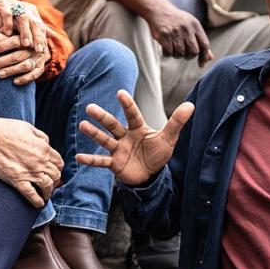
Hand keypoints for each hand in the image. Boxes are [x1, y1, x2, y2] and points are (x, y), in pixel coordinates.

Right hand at [0, 0, 46, 53]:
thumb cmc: (12, 16)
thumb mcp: (25, 21)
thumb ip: (38, 28)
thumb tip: (53, 36)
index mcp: (32, 12)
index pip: (39, 26)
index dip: (41, 38)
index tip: (42, 50)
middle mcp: (25, 8)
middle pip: (34, 22)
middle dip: (36, 36)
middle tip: (37, 49)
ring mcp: (14, 5)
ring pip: (22, 18)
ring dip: (24, 31)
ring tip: (25, 44)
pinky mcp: (3, 5)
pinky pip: (7, 14)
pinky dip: (8, 24)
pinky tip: (7, 34)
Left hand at [0, 35, 51, 85]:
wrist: (36, 44)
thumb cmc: (18, 37)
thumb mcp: (13, 30)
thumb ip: (7, 31)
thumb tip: (1, 30)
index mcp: (27, 37)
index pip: (16, 41)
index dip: (4, 45)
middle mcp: (34, 48)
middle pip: (19, 55)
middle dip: (3, 61)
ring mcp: (38, 58)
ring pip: (26, 66)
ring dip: (12, 70)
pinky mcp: (41, 67)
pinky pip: (34, 75)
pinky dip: (25, 79)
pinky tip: (14, 81)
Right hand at [0, 107, 62, 207]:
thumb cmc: (5, 130)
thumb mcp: (28, 127)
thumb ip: (41, 136)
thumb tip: (47, 144)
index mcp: (43, 148)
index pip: (58, 162)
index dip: (58, 167)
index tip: (55, 170)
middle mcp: (39, 162)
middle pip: (55, 175)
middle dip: (56, 180)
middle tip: (53, 183)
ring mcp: (29, 172)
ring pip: (47, 186)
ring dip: (49, 192)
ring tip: (47, 194)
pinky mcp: (17, 181)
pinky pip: (31, 194)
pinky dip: (37, 201)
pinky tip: (39, 204)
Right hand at [76, 90, 193, 185]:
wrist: (150, 175)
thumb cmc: (157, 153)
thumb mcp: (169, 139)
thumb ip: (177, 122)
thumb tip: (191, 105)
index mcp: (138, 129)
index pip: (132, 115)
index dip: (127, 105)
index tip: (120, 93)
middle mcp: (125, 137)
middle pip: (112, 125)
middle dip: (102, 117)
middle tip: (90, 107)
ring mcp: (118, 150)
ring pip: (104, 140)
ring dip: (94, 133)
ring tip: (82, 125)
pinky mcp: (114, 164)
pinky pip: (101, 161)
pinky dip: (90, 160)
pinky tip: (78, 157)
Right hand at [146, 7, 213, 66]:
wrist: (159, 10)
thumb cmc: (177, 21)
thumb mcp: (191, 26)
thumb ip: (200, 41)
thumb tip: (209, 58)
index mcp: (195, 25)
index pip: (205, 44)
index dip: (204, 56)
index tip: (201, 64)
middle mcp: (186, 28)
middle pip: (193, 52)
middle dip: (189, 56)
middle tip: (184, 54)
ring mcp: (175, 32)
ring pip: (180, 54)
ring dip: (177, 55)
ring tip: (173, 49)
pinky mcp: (164, 35)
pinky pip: (168, 53)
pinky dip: (167, 54)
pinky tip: (166, 48)